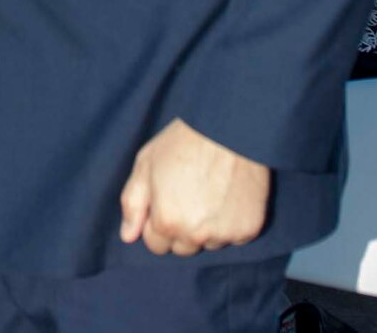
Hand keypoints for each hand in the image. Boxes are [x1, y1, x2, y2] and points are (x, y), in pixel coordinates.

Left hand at [119, 118, 270, 254]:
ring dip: (206, 228)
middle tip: (188, 196)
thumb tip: (127, 236)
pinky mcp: (249, 229)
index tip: (165, 201)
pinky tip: (228, 197)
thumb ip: (132, 203)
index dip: (158, 222)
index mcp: (166, 222)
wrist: (229, 128)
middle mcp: (196, 235)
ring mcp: (225, 234)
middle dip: (180, 229)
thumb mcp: (145, 165)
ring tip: (209, 194)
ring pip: (209, 244)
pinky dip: (230, 224)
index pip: (156, 245)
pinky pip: (234, 237)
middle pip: (182, 248)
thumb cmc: (182, 143)